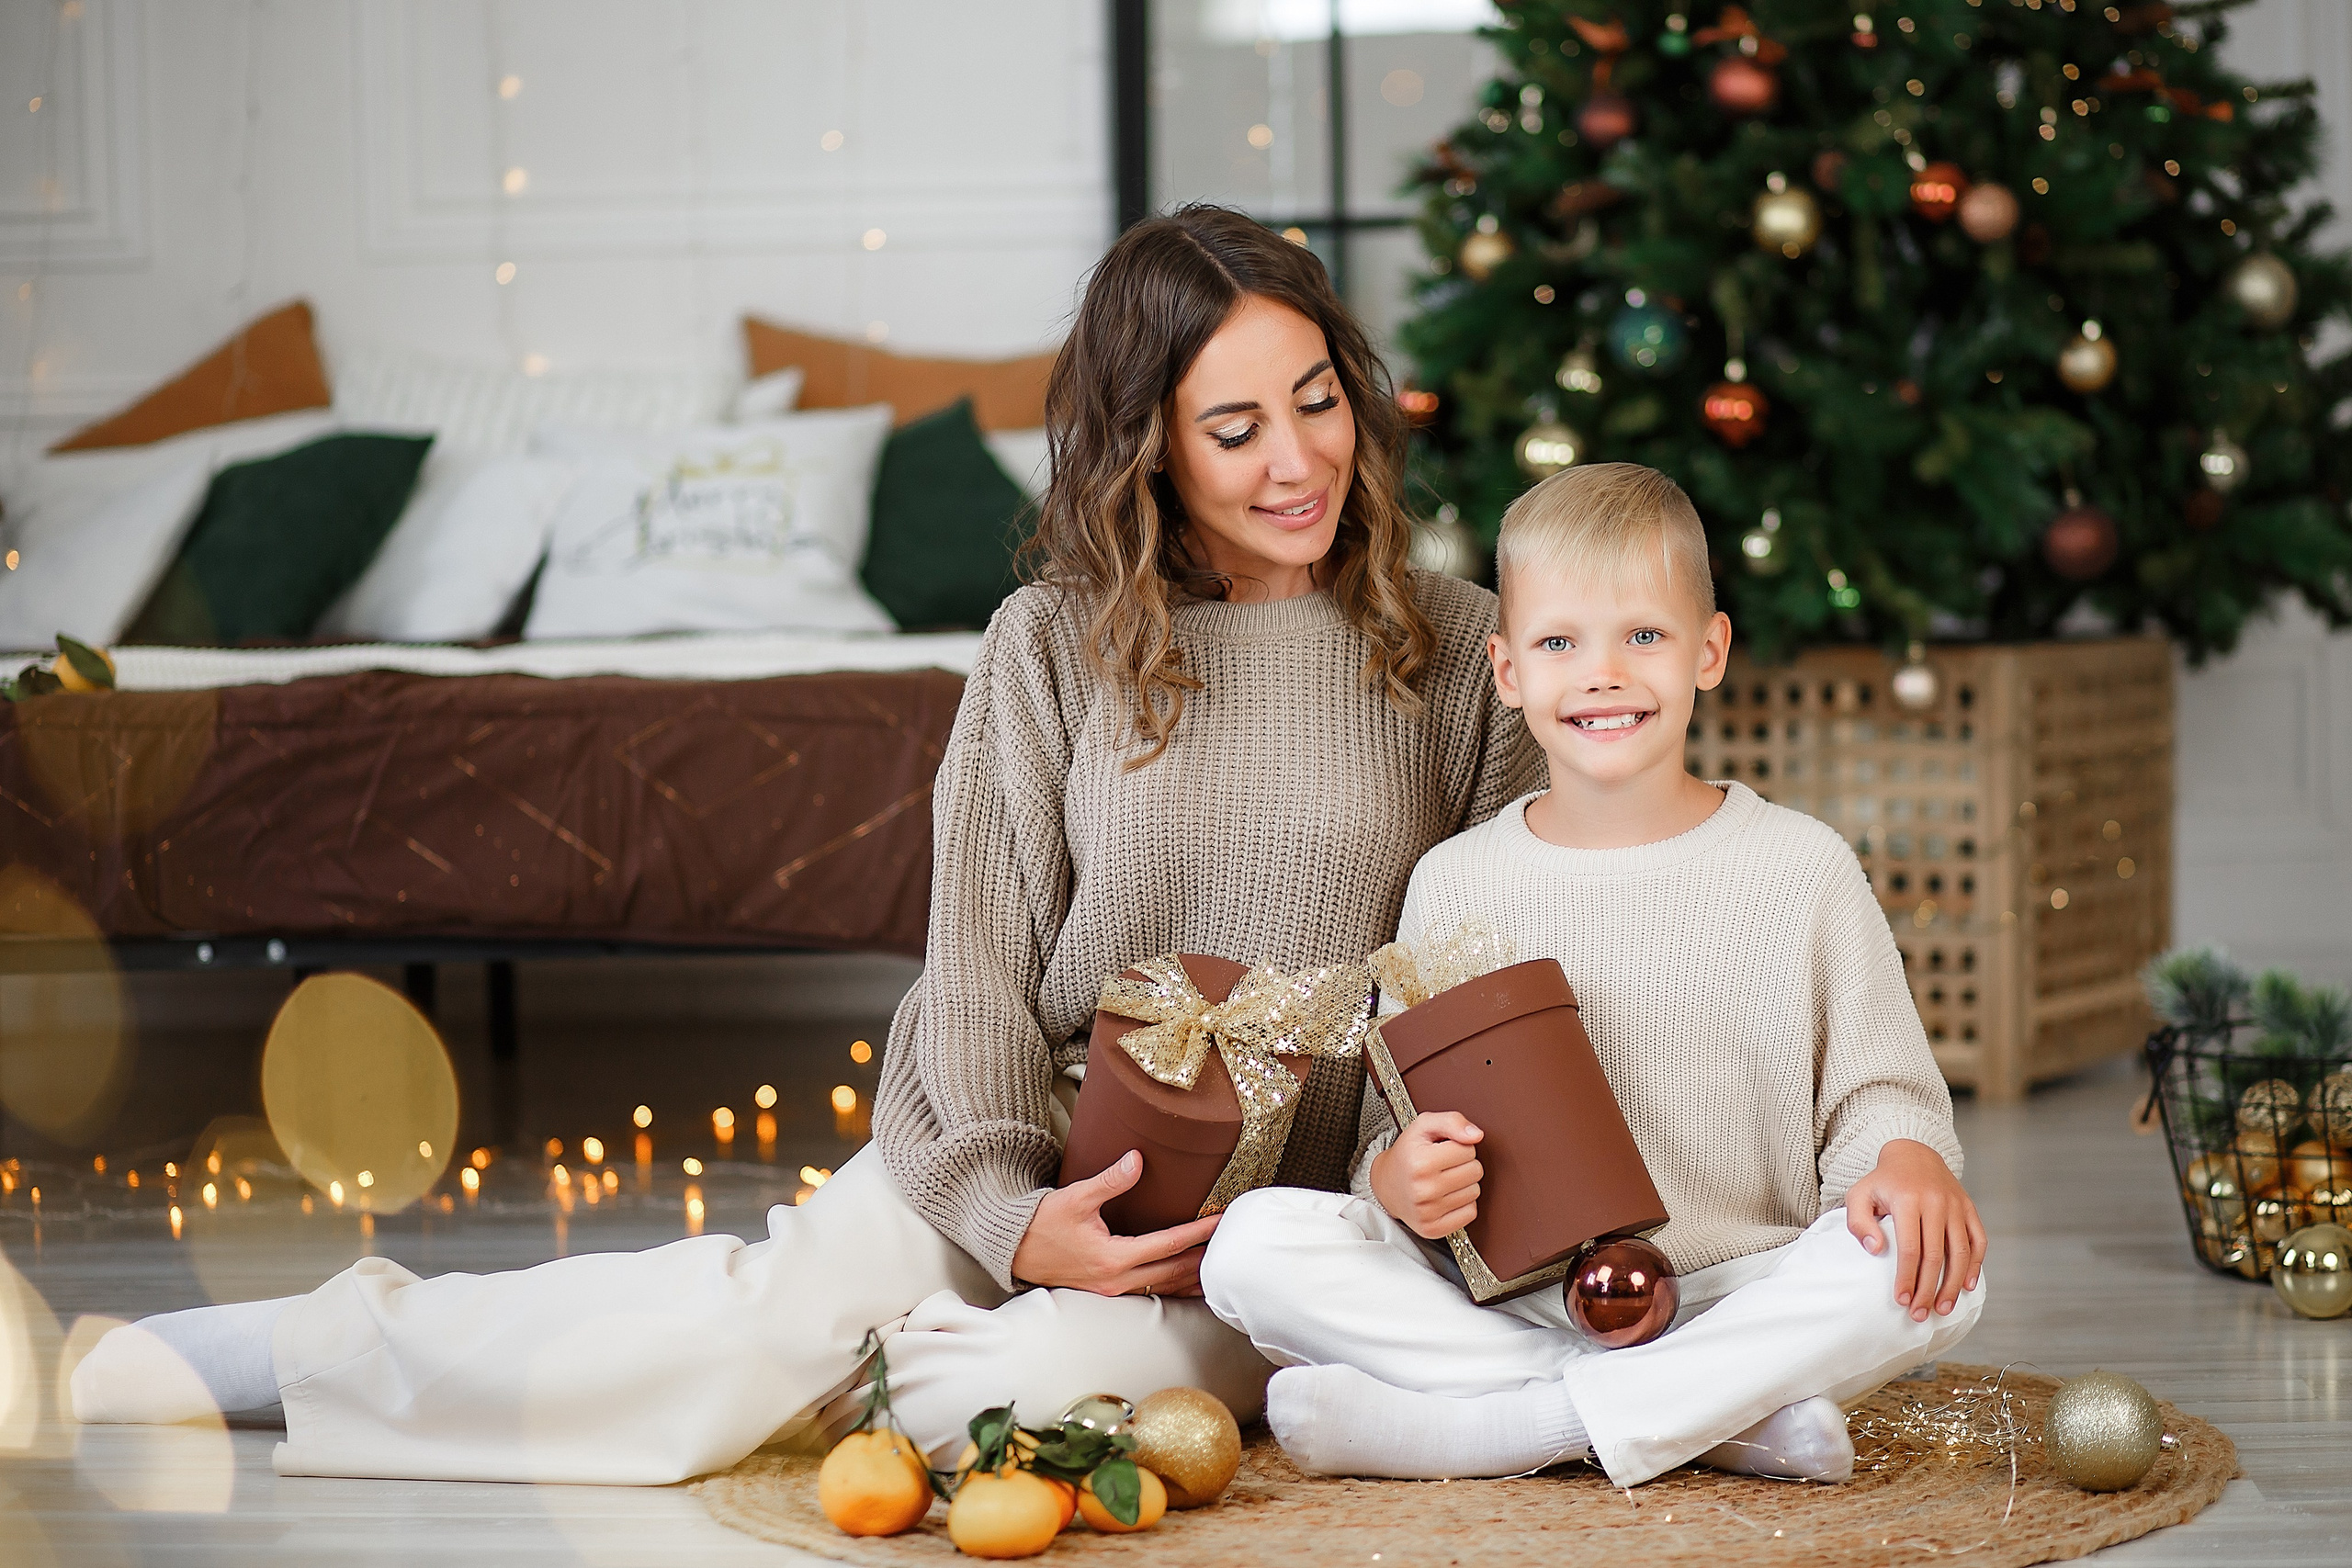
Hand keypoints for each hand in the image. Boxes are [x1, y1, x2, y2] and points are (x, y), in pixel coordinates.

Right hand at [1010, 1151, 1218, 1297]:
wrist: (1014, 1249)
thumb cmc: (1043, 1223)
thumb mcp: (1076, 1197)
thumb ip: (1110, 1181)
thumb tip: (1137, 1159)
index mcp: (1112, 1258)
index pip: (1168, 1245)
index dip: (1198, 1233)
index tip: (1221, 1222)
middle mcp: (1116, 1281)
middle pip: (1173, 1271)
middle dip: (1203, 1257)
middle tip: (1231, 1242)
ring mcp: (1112, 1291)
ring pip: (1164, 1286)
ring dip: (1192, 1276)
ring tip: (1219, 1265)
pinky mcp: (1108, 1292)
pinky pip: (1151, 1291)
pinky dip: (1174, 1284)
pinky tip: (1188, 1280)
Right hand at [1369, 1111, 1483, 1238]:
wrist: (1386, 1186)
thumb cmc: (1408, 1154)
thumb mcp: (1423, 1126)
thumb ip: (1452, 1121)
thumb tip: (1477, 1135)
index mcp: (1421, 1162)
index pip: (1468, 1149)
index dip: (1458, 1146)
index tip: (1442, 1150)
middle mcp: (1423, 1190)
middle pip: (1475, 1171)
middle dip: (1463, 1164)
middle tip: (1443, 1165)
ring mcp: (1428, 1212)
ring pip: (1475, 1192)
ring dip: (1463, 1184)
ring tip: (1443, 1180)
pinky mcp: (1433, 1229)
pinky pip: (1470, 1213)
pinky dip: (1462, 1204)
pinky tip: (1446, 1197)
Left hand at [1843, 1138, 1986, 1322]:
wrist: (1914, 1154)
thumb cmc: (1882, 1182)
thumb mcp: (1859, 1194)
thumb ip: (1858, 1222)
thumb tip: (1876, 1250)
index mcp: (1908, 1201)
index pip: (1910, 1249)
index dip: (1907, 1278)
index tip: (1901, 1300)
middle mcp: (1936, 1203)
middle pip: (1936, 1256)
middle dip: (1928, 1289)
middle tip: (1920, 1315)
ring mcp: (1956, 1206)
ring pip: (1960, 1252)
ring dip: (1953, 1285)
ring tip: (1943, 1308)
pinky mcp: (1969, 1209)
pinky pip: (1978, 1240)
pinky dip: (1975, 1265)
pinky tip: (1966, 1286)